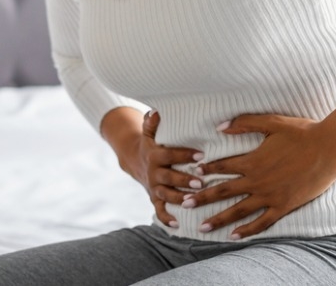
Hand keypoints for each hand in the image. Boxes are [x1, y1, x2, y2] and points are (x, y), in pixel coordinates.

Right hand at [122, 110, 204, 228]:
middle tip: (201, 183)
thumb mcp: (149, 131)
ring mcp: (154, 187)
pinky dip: (167, 219)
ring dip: (179, 199)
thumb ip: (152, 122)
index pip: (169, 154)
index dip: (184, 155)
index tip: (201, 154)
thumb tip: (156, 110)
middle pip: (168, 177)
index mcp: (154, 155)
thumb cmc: (151, 143)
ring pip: (165, 195)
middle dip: (183, 181)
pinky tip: (178, 225)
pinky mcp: (154, 199)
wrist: (134, 160)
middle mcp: (153, 172)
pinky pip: (159, 210)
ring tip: (194, 201)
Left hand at [188, 113, 335, 238]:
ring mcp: (270, 196)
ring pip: (238, 210)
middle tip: (184, 204)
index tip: (193, 174)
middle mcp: (257, 181)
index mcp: (252, 160)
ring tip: (202, 227)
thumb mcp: (271, 122)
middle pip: (223, 192)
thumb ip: (244, 124)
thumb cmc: (302, 132)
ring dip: (218, 219)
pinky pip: (262, 222)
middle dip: (202, 198)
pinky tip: (234, 236)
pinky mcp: (283, 206)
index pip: (222, 167)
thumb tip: (219, 126)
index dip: (206, 170)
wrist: (329, 149)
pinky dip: (247, 230)